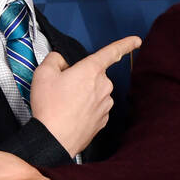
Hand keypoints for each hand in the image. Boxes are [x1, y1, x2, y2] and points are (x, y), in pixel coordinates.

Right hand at [30, 35, 140, 156]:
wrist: (54, 139)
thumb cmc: (49, 106)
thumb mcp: (43, 73)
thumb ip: (55, 59)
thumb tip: (62, 61)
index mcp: (92, 70)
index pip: (112, 52)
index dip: (126, 44)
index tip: (137, 40)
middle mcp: (104, 86)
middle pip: (94, 75)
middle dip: (81, 78)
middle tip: (62, 89)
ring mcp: (106, 104)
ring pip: (95, 92)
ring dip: (82, 95)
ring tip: (64, 104)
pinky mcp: (103, 119)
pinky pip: (95, 107)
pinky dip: (84, 109)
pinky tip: (71, 114)